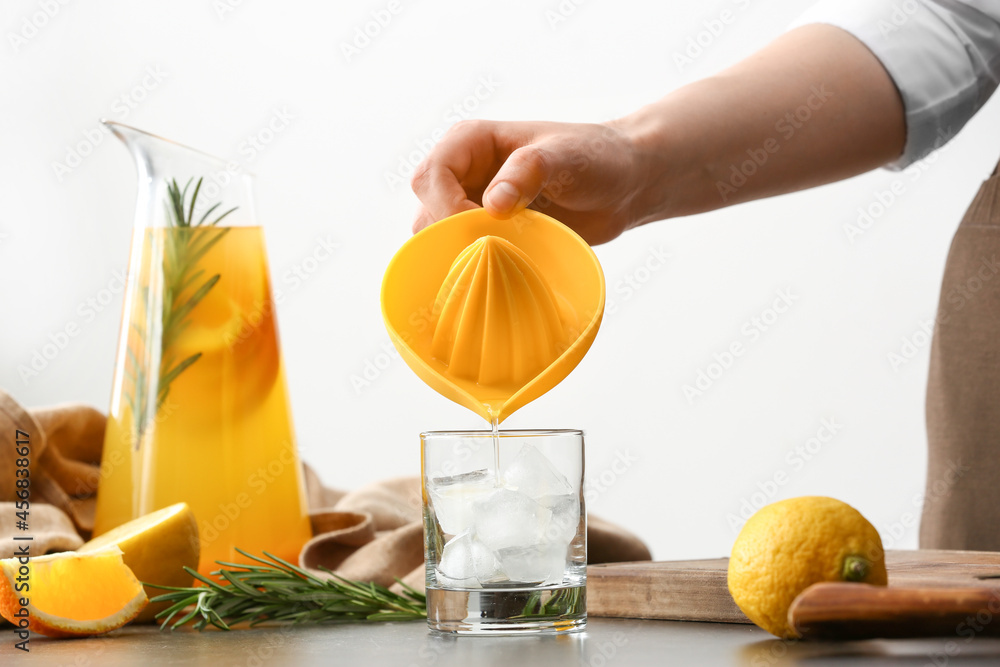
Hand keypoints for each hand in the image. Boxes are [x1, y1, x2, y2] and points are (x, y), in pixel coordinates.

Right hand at [410, 119, 647, 244]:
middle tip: (490, 252)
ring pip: (438, 237)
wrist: (623, 186)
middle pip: (427, 209)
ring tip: (499, 262)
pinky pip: (462, 255)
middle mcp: (463, 173)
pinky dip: (474, 267)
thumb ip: (528, 172)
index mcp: (470, 142)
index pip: (432, 176)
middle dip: (450, 235)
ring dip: (461, 254)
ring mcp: (472, 205)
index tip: (481, 226)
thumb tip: (493, 203)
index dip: (446, 206)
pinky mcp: (486, 234)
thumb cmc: (596, 159)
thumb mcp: (566, 157)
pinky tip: (500, 274)